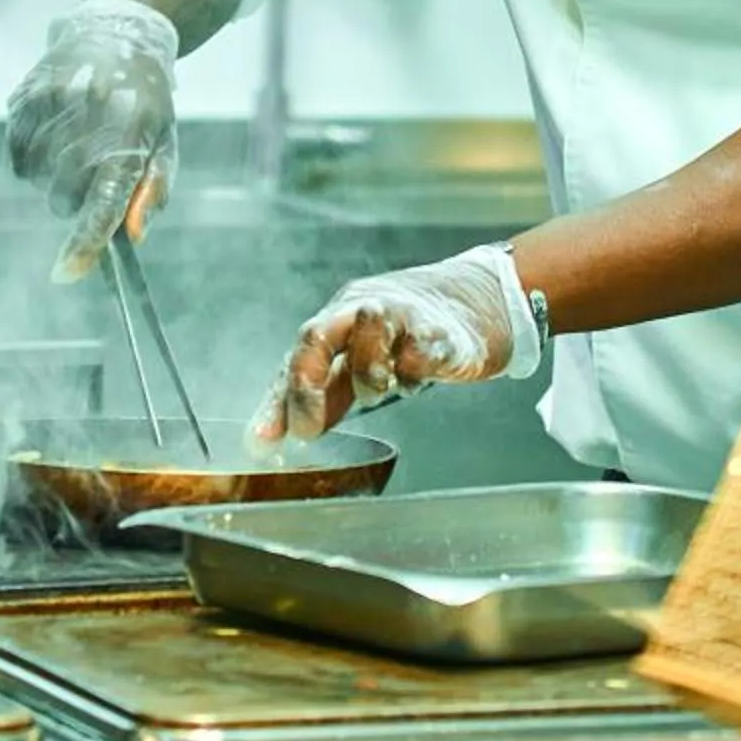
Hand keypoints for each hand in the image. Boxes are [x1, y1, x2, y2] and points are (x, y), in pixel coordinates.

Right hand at [4, 0, 179, 283]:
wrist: (119, 31)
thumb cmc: (147, 99)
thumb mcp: (165, 141)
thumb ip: (152, 189)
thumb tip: (132, 237)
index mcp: (133, 129)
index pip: (105, 198)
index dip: (85, 240)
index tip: (65, 273)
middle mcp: (91, 114)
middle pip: (64, 196)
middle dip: (77, 200)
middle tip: (93, 171)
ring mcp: (53, 101)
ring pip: (36, 179)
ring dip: (52, 178)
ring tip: (75, 145)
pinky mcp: (25, 95)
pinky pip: (17, 158)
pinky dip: (30, 160)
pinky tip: (52, 136)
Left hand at [253, 246, 533, 443]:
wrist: (478, 300)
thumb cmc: (409, 332)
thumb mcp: (361, 359)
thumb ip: (325, 395)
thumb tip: (278, 436)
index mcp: (337, 318)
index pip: (297, 354)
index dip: (278, 400)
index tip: (263, 441)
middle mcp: (362, 310)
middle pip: (318, 334)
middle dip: (306, 384)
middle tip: (306, 430)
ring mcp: (401, 315)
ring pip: (368, 331)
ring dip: (366, 375)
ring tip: (377, 391)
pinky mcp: (442, 332)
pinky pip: (419, 353)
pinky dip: (411, 376)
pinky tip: (415, 379)